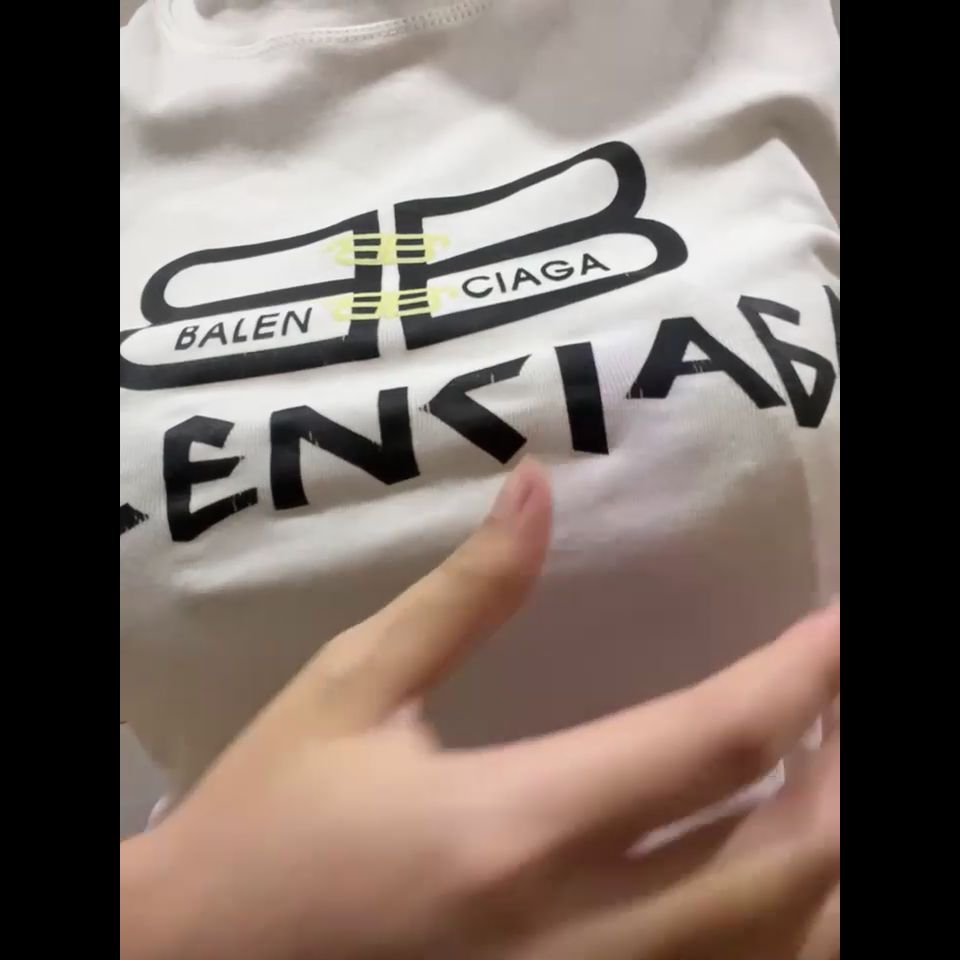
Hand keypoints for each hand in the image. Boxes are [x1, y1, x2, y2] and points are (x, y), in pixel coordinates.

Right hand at [121, 460, 839, 959]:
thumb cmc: (265, 820)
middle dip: (847, 774)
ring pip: (773, 947)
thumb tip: (534, 490)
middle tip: (847, 695)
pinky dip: (775, 929)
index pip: (708, 743)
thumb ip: (461, 594)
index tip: (841, 622)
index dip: (802, 676)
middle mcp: (572, 936)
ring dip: (831, 861)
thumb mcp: (349, 688)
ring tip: (831, 770)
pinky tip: (774, 867)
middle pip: (784, 864)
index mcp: (510, 828)